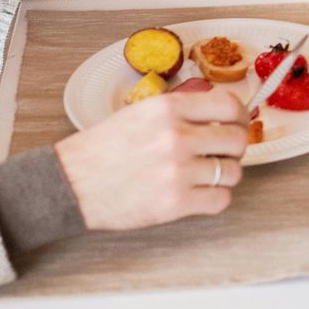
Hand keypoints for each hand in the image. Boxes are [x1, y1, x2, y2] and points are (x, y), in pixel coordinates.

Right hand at [54, 84, 249, 229]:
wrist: (69, 184)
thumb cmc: (101, 150)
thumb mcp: (139, 113)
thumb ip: (179, 112)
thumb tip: (221, 116)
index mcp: (168, 108)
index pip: (229, 105)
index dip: (239, 117)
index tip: (236, 124)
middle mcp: (177, 136)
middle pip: (237, 140)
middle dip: (233, 149)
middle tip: (220, 154)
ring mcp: (178, 170)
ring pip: (232, 172)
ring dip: (223, 175)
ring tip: (204, 177)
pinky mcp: (176, 203)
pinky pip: (221, 200)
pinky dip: (215, 199)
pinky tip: (199, 195)